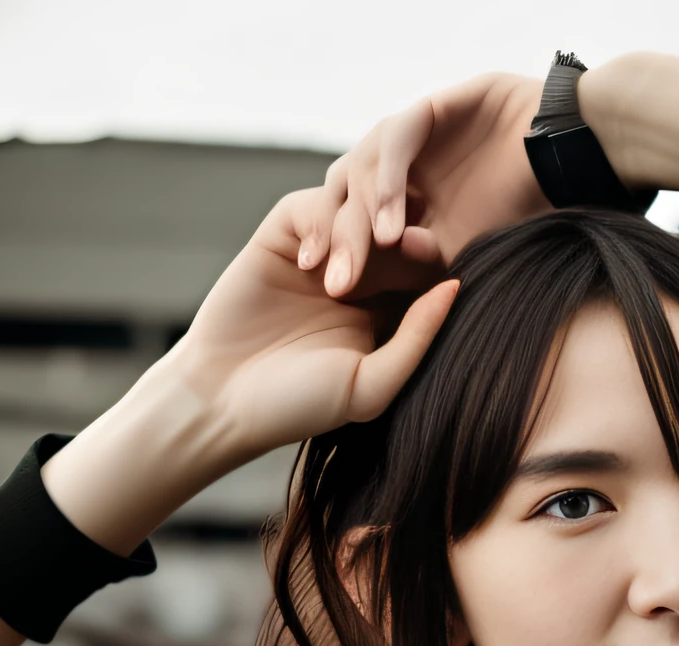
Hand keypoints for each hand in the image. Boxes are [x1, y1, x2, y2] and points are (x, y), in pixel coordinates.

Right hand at [167, 188, 459, 462]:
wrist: (223, 400)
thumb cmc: (299, 406)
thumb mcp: (369, 384)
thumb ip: (415, 339)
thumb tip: (455, 286)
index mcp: (389, 310)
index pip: (427, 268)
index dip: (435, 259)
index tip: (437, 265)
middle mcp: (360, 275)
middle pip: (397, 228)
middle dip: (404, 233)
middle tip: (406, 246)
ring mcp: (320, 252)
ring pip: (357, 210)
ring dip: (359, 232)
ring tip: (340, 280)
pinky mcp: (282, 236)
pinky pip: (312, 206)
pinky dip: (319, 225)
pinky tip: (309, 267)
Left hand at [297, 72, 549, 297]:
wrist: (564, 164)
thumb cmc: (520, 209)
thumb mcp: (467, 251)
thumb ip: (427, 260)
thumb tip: (391, 259)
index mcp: (398, 198)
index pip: (349, 219)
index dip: (335, 251)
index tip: (332, 291)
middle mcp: (395, 165)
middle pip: (344, 194)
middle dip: (338, 239)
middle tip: (336, 282)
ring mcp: (407, 136)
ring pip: (362, 169)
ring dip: (365, 216)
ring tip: (377, 254)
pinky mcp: (426, 111)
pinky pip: (396, 144)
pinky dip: (390, 187)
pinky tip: (392, 227)